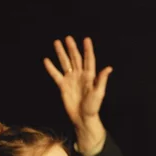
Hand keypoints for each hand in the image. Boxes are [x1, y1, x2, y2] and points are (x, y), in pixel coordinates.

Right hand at [44, 36, 111, 154]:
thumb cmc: (93, 107)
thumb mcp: (99, 93)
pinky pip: (56, 75)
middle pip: (75, 58)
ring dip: (61, 53)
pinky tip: (47, 60)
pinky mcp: (63, 86)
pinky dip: (51, 68)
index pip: (89, 60)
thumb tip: (109, 68)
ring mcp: (71, 80)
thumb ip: (102, 80)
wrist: (82, 118)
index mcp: (90, 76)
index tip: (86, 39)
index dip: (88, 50)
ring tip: (57, 42)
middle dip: (72, 48)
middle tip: (68, 38)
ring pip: (65, 63)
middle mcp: (80, 75)